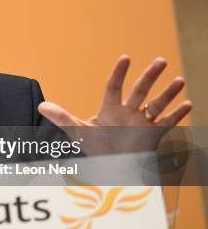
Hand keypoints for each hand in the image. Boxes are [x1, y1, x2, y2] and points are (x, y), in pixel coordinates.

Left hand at [38, 56, 191, 151]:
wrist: (110, 171)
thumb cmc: (94, 150)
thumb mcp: (78, 133)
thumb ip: (61, 118)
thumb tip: (41, 105)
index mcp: (110, 110)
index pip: (114, 87)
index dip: (119, 73)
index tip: (125, 57)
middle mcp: (128, 114)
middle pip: (140, 91)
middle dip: (150, 76)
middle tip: (161, 60)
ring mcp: (142, 124)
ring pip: (157, 105)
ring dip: (169, 93)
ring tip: (180, 80)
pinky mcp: (152, 136)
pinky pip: (167, 124)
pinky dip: (178, 115)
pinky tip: (188, 104)